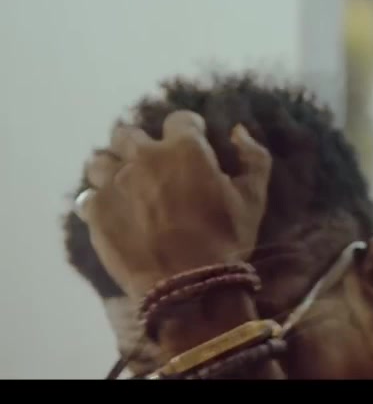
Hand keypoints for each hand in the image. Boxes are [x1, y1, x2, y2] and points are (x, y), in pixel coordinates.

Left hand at [76, 110, 271, 299]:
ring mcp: (114, 182)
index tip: (194, 144)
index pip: (179, 119)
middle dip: (141, 145)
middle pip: (128, 134)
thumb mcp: (254, 197)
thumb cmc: (227, 237)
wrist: (187, 284)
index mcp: (184, 148)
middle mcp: (143, 156)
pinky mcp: (94, 210)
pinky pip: (88, 193)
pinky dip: (100, 198)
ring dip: (114, 167)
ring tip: (127, 185)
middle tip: (154, 165)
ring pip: (101, 160)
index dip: (189, 130)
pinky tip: (115, 211)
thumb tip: (238, 131)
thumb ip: (253, 156)